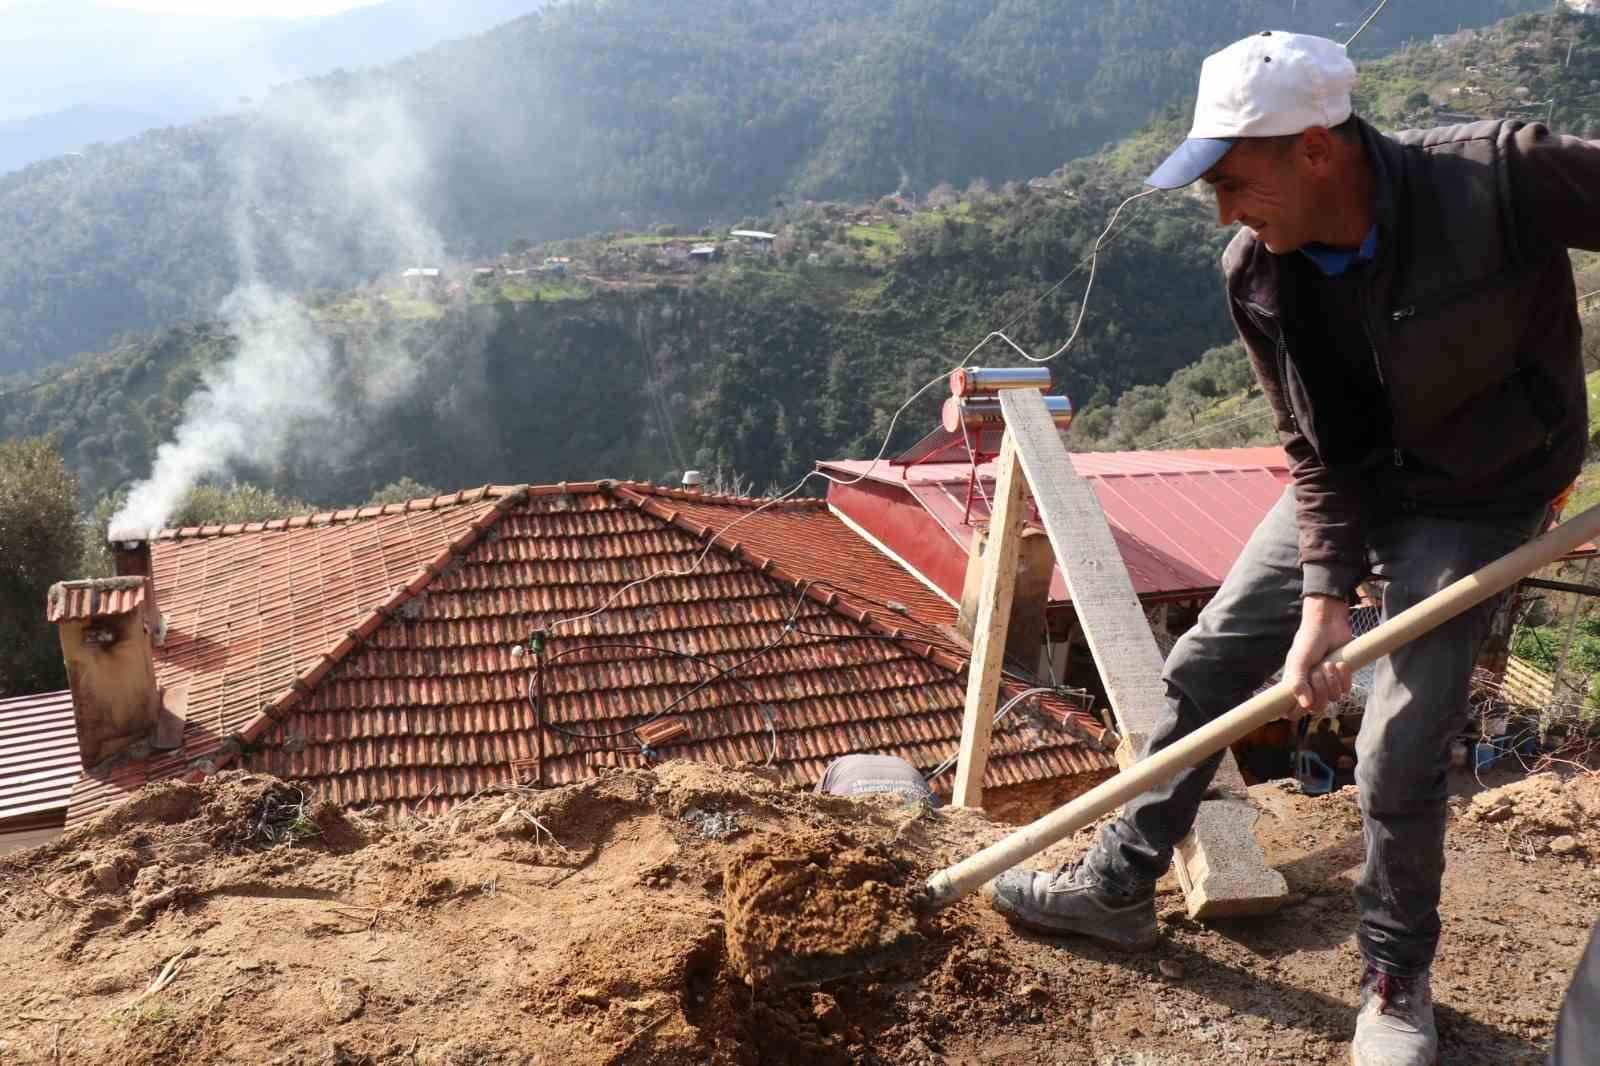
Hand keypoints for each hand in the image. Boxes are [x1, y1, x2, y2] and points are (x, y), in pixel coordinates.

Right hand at [1283, 594, 1353, 717]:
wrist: (1329, 625)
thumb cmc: (1308, 641)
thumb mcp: (1298, 660)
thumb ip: (1297, 682)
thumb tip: (1305, 705)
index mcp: (1295, 685)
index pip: (1292, 711)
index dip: (1295, 713)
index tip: (1299, 708)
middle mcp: (1310, 687)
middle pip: (1317, 707)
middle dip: (1320, 689)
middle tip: (1317, 672)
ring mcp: (1327, 684)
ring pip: (1333, 698)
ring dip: (1332, 680)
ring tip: (1328, 663)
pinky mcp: (1342, 678)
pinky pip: (1346, 690)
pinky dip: (1344, 677)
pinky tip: (1340, 663)